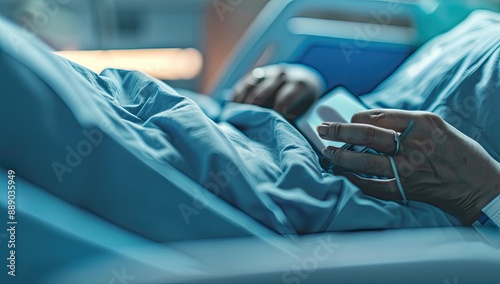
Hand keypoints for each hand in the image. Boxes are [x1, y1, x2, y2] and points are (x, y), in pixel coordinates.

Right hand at [231, 64, 324, 119]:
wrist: (303, 80)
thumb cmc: (302, 102)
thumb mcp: (304, 110)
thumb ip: (293, 119)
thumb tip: (279, 134)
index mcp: (298, 84)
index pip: (284, 98)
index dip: (275, 113)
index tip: (266, 126)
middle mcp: (282, 74)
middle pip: (263, 92)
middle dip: (254, 109)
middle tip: (245, 125)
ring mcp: (268, 72)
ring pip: (251, 86)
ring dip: (241, 103)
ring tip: (234, 118)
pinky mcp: (257, 74)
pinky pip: (243, 84)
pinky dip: (236, 96)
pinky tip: (231, 109)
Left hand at [316, 109, 499, 224]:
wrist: (478, 185)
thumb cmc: (457, 152)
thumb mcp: (435, 126)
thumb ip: (404, 123)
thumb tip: (369, 122)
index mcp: (420, 123)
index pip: (377, 116)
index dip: (355, 117)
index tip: (345, 119)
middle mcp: (412, 144)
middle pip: (366, 134)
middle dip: (339, 131)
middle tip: (322, 130)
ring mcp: (407, 169)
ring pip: (363, 160)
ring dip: (340, 156)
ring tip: (327, 152)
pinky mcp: (405, 189)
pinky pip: (372, 185)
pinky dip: (354, 179)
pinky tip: (343, 174)